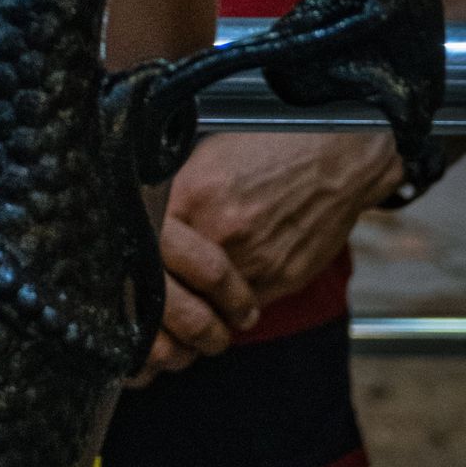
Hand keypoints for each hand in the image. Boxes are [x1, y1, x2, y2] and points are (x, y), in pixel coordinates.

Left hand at [136, 126, 400, 377]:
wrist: (332, 160)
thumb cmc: (266, 152)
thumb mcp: (204, 162)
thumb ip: (173, 200)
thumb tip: (144, 228)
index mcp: (188, 198)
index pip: (145, 256)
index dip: (137, 280)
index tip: (135, 289)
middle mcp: (216, 231)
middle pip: (172, 290)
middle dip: (166, 311)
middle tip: (164, 314)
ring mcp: (251, 258)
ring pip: (209, 308)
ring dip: (201, 314)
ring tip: (199, 307)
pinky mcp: (282, 277)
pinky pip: (245, 309)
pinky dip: (235, 310)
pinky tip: (232, 296)